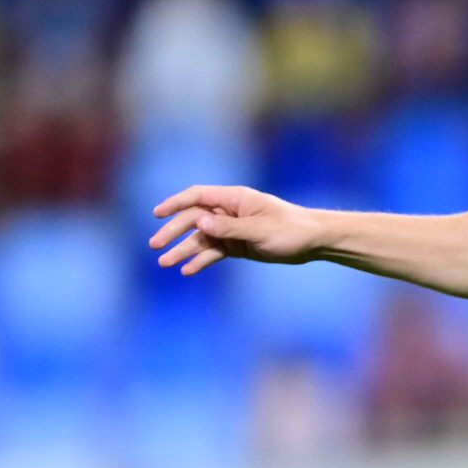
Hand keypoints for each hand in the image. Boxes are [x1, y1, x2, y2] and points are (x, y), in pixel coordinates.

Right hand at [149, 185, 322, 276]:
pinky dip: (202, 260)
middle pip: (193, 220)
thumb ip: (229, 228)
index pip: (197, 197)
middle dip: (173, 232)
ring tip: (165, 263)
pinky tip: (188, 270)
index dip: (175, 204)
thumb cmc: (290, 229)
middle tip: (155, 247)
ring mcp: (232, 230)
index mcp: (234, 199)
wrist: (313, 242)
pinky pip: (215, 252)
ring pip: (201, 239)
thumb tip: (199, 223)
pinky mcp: (238, 246)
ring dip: (183, 250)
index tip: (156, 214)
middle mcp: (229, 212)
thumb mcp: (259, 230)